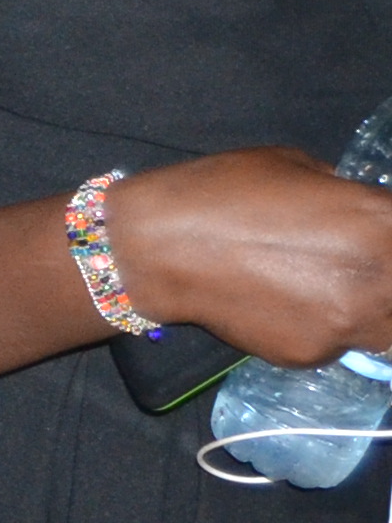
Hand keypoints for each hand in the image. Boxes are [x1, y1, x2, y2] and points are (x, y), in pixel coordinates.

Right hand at [107, 150, 391, 367]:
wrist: (155, 248)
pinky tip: (285, 305)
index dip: (389, 239)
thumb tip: (360, 215)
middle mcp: (378, 278)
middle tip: (349, 267)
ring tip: (323, 289)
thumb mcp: (297, 169)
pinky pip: (335, 343)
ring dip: (367, 310)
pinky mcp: (310, 353)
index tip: (376, 239)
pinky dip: (320, 327)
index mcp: (381, 223)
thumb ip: (344, 197)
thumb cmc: (221, 192)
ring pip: (383, 328)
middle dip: (382, 277)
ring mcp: (347, 323)